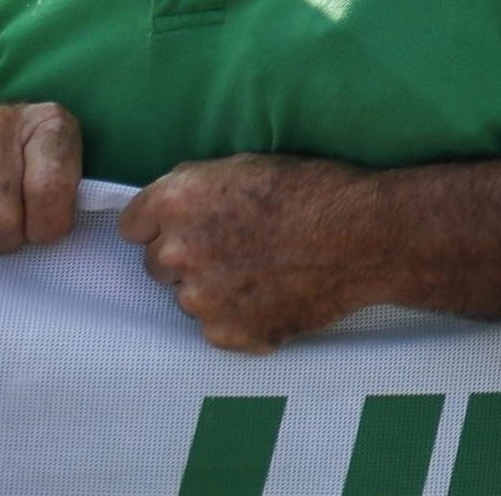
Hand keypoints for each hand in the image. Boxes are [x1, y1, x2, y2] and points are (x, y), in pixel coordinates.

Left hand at [120, 152, 377, 351]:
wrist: (368, 237)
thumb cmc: (316, 191)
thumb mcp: (249, 166)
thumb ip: (197, 191)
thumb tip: (171, 214)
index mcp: (177, 201)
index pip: (132, 225)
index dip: (161, 225)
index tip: (187, 227)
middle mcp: (177, 252)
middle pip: (157, 265)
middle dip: (188, 258)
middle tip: (236, 247)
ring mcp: (200, 300)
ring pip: (189, 298)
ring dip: (214, 288)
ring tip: (264, 271)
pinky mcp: (226, 335)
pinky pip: (217, 327)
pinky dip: (239, 316)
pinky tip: (274, 294)